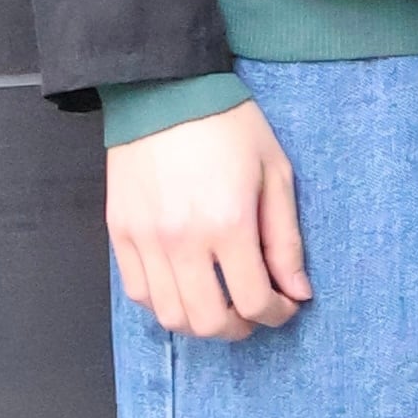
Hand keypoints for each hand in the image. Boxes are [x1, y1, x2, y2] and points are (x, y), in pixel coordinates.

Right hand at [106, 99, 310, 338]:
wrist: (165, 89)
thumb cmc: (226, 124)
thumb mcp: (275, 173)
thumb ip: (286, 239)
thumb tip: (296, 291)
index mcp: (228, 223)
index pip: (254, 301)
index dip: (276, 314)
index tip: (285, 304)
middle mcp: (182, 240)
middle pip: (209, 322)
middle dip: (240, 327)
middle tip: (253, 310)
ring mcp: (146, 239)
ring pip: (171, 317)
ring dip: (200, 323)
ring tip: (219, 304)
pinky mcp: (121, 233)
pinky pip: (139, 293)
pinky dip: (165, 304)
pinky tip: (186, 287)